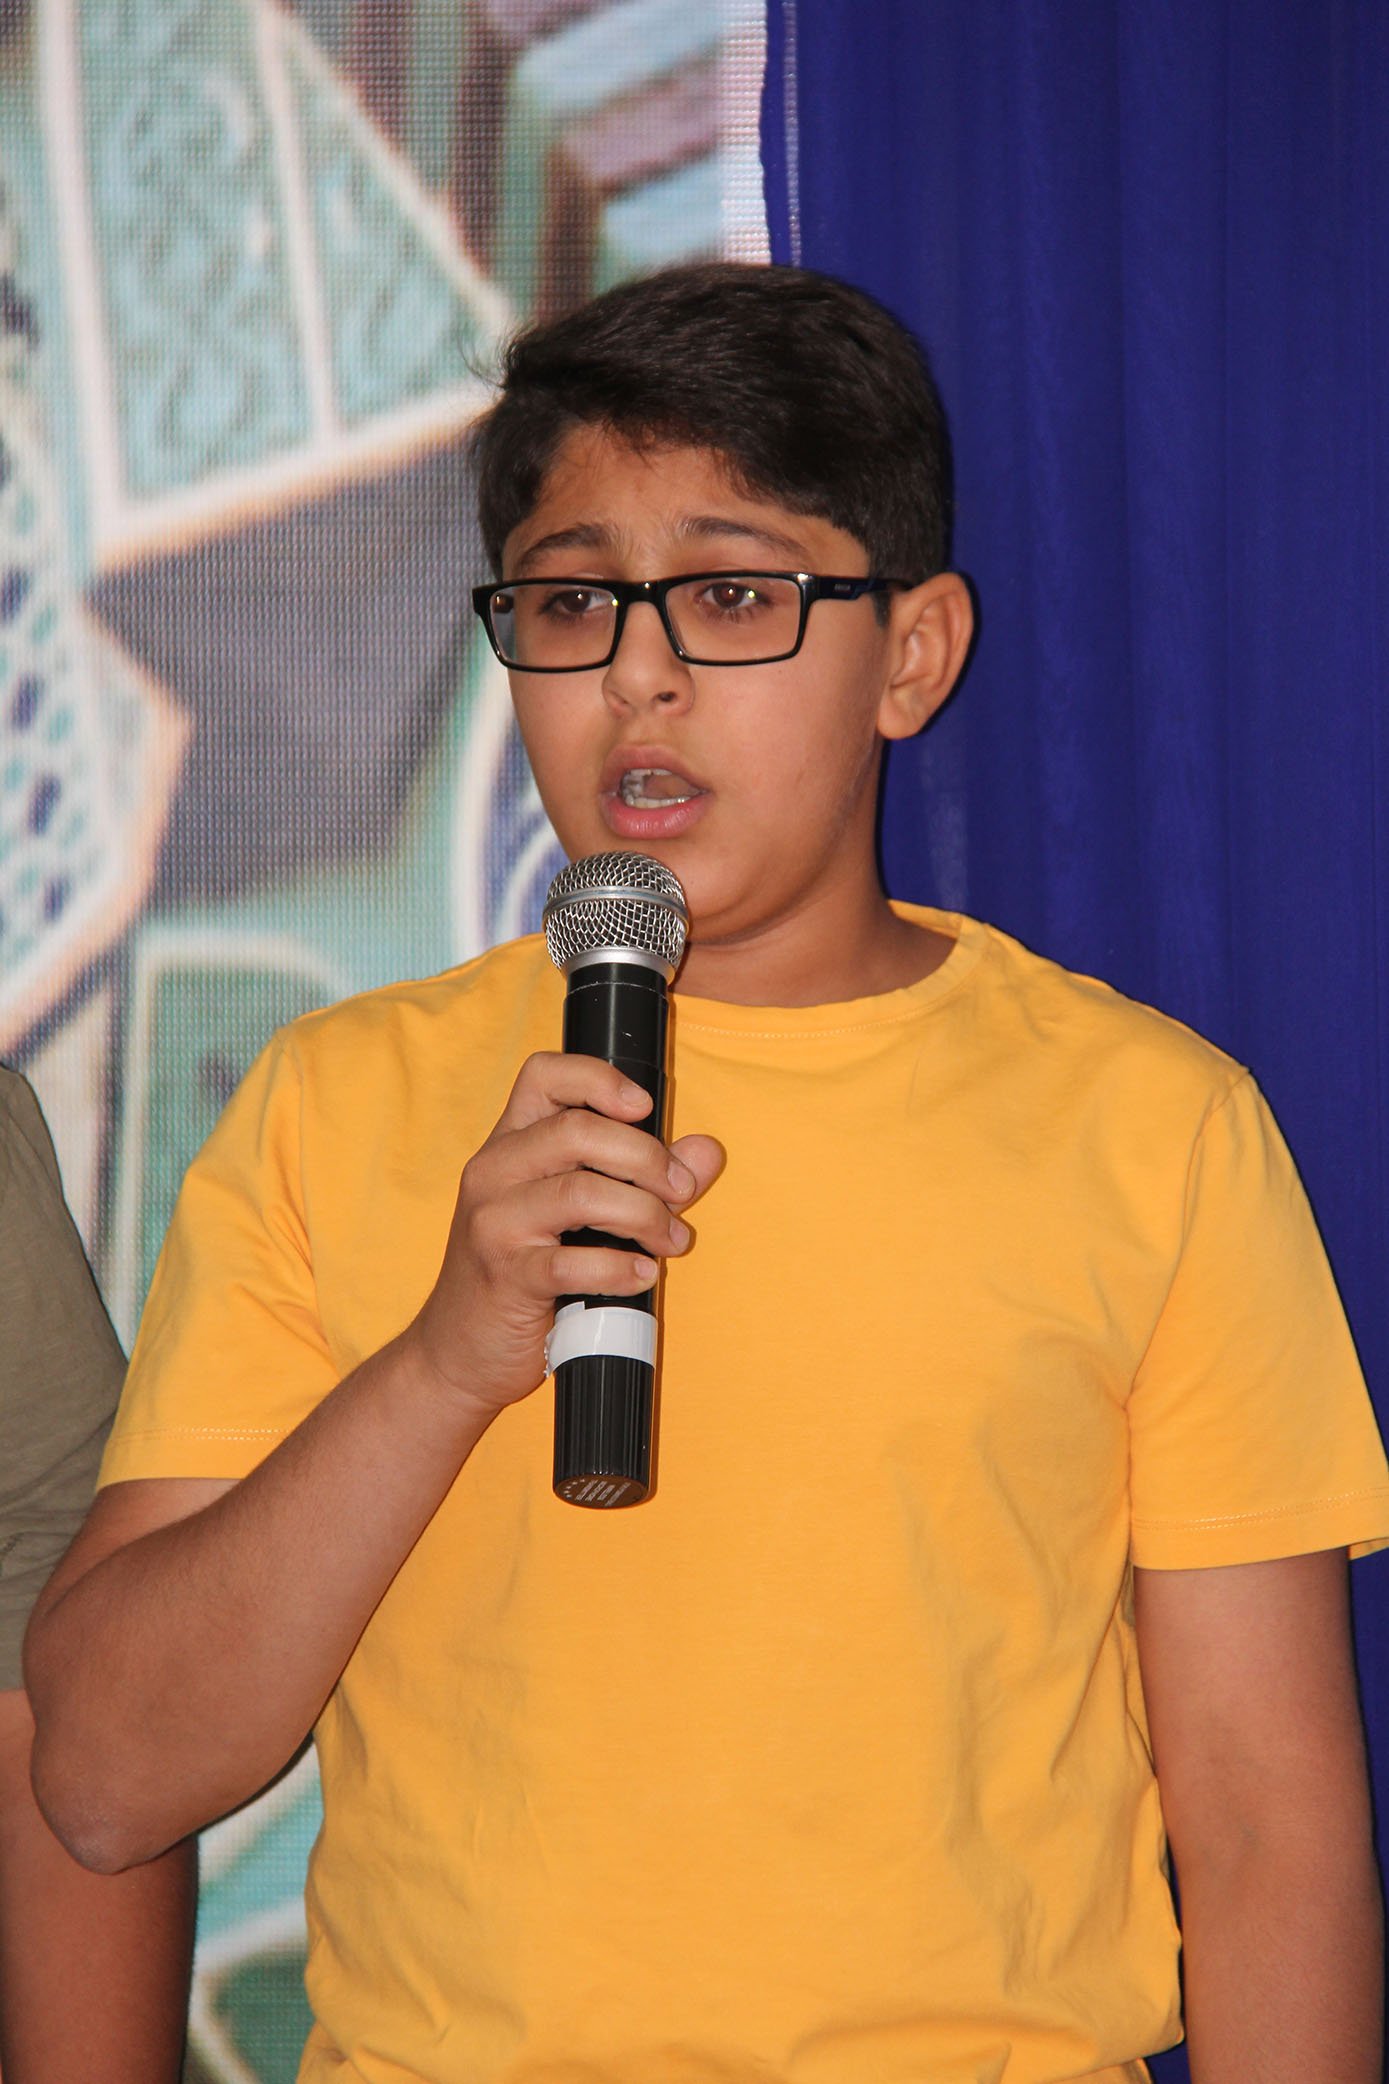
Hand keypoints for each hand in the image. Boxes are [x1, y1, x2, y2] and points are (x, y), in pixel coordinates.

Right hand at [405, 1053, 722, 1417]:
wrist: (457, 1353)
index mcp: (509, 1145)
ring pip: (581, 1192)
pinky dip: (622, 1268)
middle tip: (680, 1191)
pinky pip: (574, 1262)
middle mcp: (493, 1173)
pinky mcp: (507, 1278)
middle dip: (646, 1158)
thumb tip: (706, 1152)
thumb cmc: (520, 1275)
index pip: (543, 1076)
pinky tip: (641, 1276)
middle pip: (577, 1130)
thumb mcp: (574, 1216)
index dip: (599, 1077)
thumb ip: (641, 1177)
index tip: (643, 1107)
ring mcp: (494, 1224)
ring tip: (669, 1240)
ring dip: (644, 1214)